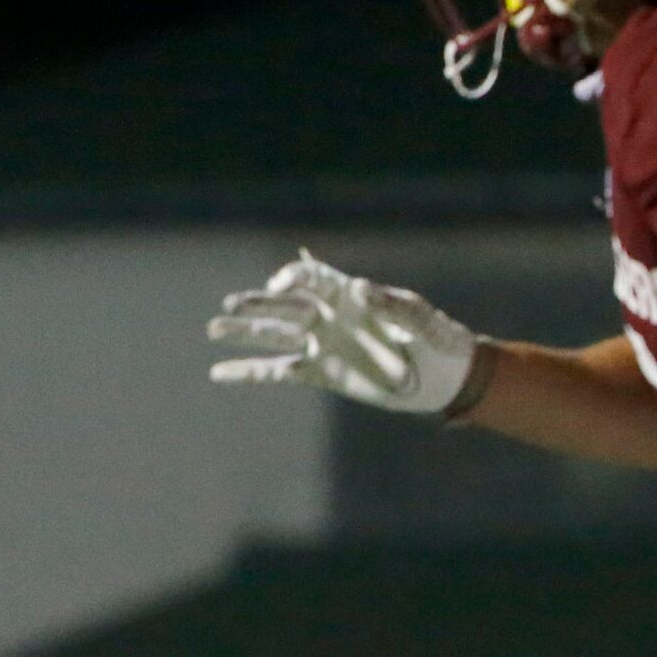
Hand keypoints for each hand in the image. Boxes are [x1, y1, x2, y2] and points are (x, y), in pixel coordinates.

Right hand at [208, 252, 485, 415]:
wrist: (443, 379)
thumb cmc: (438, 341)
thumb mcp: (421, 320)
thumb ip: (391, 304)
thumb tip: (358, 288)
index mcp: (352, 296)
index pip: (314, 279)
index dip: (294, 277)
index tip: (279, 284)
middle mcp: (331, 317)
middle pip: (285, 305)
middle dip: (258, 304)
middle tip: (230, 305)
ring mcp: (323, 345)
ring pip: (275, 336)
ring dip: (245, 332)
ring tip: (213, 328)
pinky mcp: (320, 374)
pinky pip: (277, 372)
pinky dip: (248, 373)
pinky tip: (219, 372)